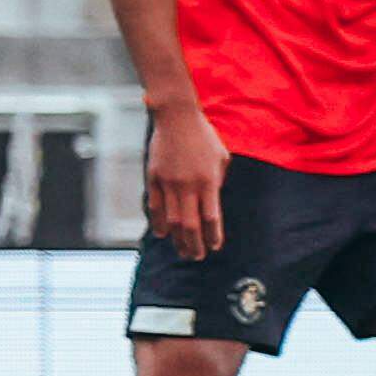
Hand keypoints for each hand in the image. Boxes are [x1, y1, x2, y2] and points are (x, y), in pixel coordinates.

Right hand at [146, 105, 229, 261]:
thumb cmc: (204, 136)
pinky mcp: (154, 178)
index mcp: (209, 181)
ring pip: (173, 219)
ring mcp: (169, 183)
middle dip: (195, 244)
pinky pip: (155, 206)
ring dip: (178, 239)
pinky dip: (159, 222)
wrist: (177, 118)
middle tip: (197, 256)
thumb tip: (211, 201)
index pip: (212, 218)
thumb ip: (218, 180)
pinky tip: (163, 233)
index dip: (213, 236)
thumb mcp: (221, 157)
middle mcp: (189, 186)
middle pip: (192, 224)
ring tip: (182, 251)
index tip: (215, 246)